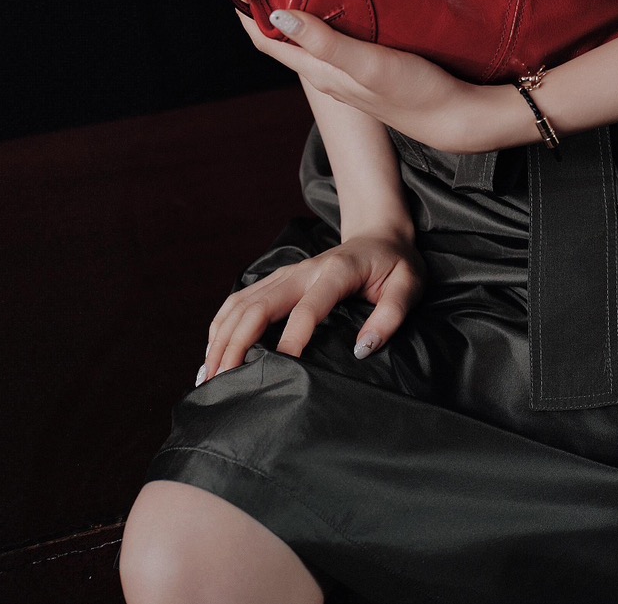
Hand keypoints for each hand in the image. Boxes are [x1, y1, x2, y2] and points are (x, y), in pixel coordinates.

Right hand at [197, 229, 426, 382]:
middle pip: (259, 306)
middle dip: (236, 344)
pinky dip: (221, 325)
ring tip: (208, 376)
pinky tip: (212, 352)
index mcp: (335, 273)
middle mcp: (303, 270)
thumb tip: (362, 349)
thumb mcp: (408, 286)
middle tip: (221, 383)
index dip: (292, 341)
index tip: (281, 372)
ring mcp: (286, 273)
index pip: (307, 309)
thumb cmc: (395, 264)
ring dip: (222, 337)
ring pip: (242, 303)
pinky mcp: (277, 280)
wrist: (378, 233)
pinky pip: (241, 300)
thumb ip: (391, 315)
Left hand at [235, 6, 490, 154]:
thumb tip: (277, 16)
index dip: (247, 10)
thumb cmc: (414, 92)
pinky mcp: (368, 68)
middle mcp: (327, 73)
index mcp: (320, 71)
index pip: (268, 40)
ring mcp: (348, 72)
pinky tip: (338, 3)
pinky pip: (333, 39)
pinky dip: (323, 17)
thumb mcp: (367, 63)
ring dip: (294, 10)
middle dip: (266, 5)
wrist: (455, 117)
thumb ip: (325, 42)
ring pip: (308, 37)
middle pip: (283, 37)